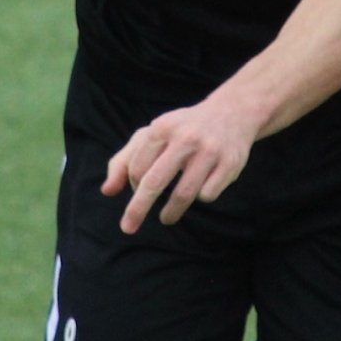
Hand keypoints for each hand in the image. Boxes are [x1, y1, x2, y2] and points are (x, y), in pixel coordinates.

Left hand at [102, 99, 259, 233]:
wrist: (233, 112)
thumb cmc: (183, 128)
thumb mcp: (153, 134)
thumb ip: (125, 160)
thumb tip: (107, 191)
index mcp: (162, 128)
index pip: (137, 168)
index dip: (133, 184)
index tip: (138, 189)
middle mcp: (185, 138)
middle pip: (155, 182)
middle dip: (138, 209)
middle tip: (128, 228)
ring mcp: (210, 150)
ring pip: (183, 194)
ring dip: (171, 212)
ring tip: (166, 218)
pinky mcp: (230, 163)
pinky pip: (208, 194)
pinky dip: (200, 197)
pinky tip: (201, 188)